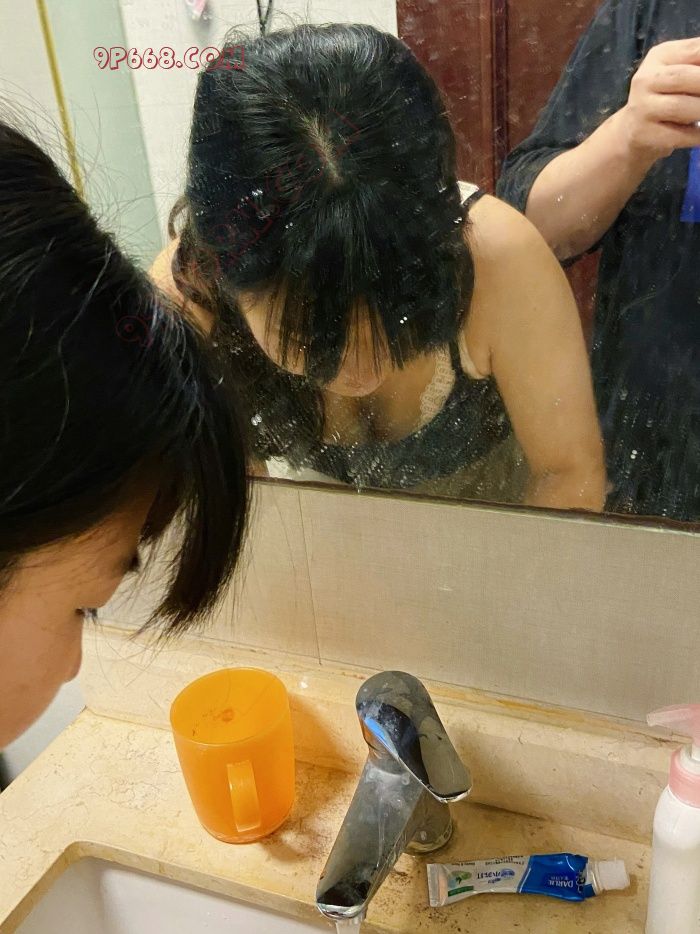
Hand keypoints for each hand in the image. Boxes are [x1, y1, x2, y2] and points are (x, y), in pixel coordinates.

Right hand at [618, 38, 699, 161]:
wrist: (631, 129)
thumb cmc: (665, 96)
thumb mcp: (680, 71)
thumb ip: (698, 64)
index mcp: (660, 56)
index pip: (694, 50)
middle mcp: (646, 79)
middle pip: (685, 77)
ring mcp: (642, 107)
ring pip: (679, 106)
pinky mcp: (642, 133)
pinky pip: (677, 135)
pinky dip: (697, 135)